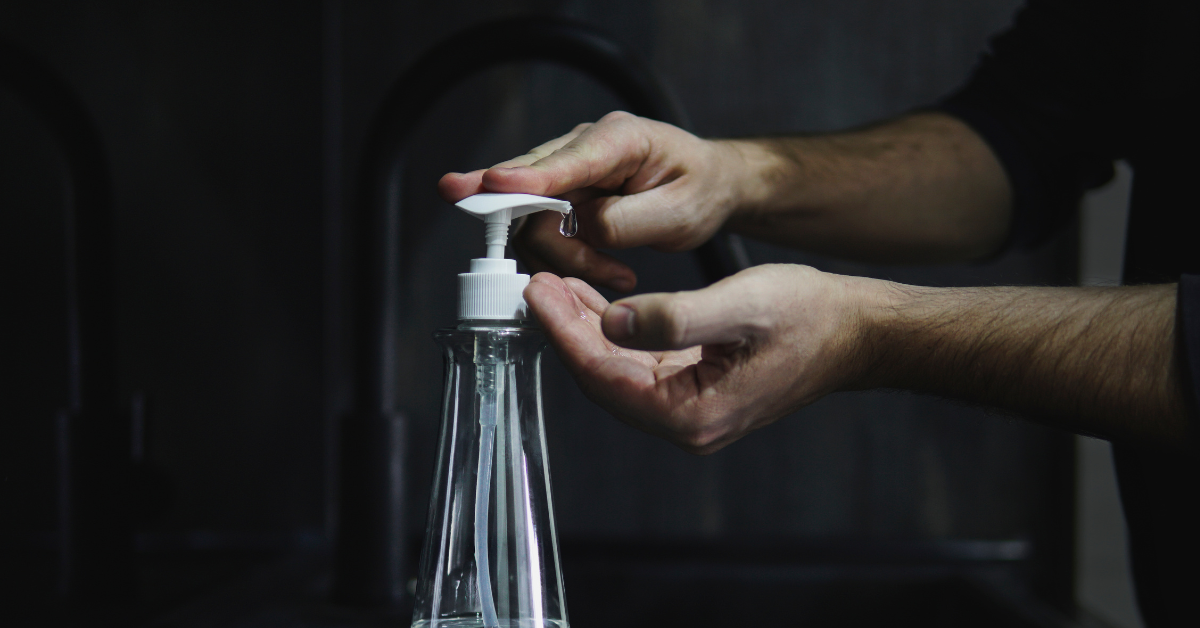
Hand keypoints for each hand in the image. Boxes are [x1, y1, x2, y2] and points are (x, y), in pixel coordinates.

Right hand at [440, 111, 746, 292]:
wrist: (709, 184)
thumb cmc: (699, 190)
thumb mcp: (679, 213)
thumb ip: (625, 221)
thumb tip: (579, 227)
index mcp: (619, 139)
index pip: (564, 160)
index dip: (525, 177)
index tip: (489, 185)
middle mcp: (584, 147)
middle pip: (532, 194)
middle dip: (554, 242)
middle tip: (605, 270)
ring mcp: (569, 170)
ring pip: (532, 221)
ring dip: (567, 256)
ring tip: (617, 271)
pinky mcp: (564, 194)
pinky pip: (542, 231)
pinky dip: (568, 257)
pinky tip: (606, 265)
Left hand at [523, 265, 877, 453]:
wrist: (856, 332)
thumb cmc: (810, 317)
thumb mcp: (740, 306)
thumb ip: (673, 318)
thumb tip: (611, 322)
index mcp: (691, 415)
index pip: (603, 377)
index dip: (564, 332)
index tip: (537, 291)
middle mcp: (685, 424)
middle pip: (602, 378)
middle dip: (566, 330)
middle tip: (537, 281)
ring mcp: (689, 411)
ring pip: (617, 370)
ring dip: (586, 328)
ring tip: (557, 285)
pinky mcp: (695, 391)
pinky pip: (639, 364)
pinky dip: (615, 332)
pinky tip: (597, 301)